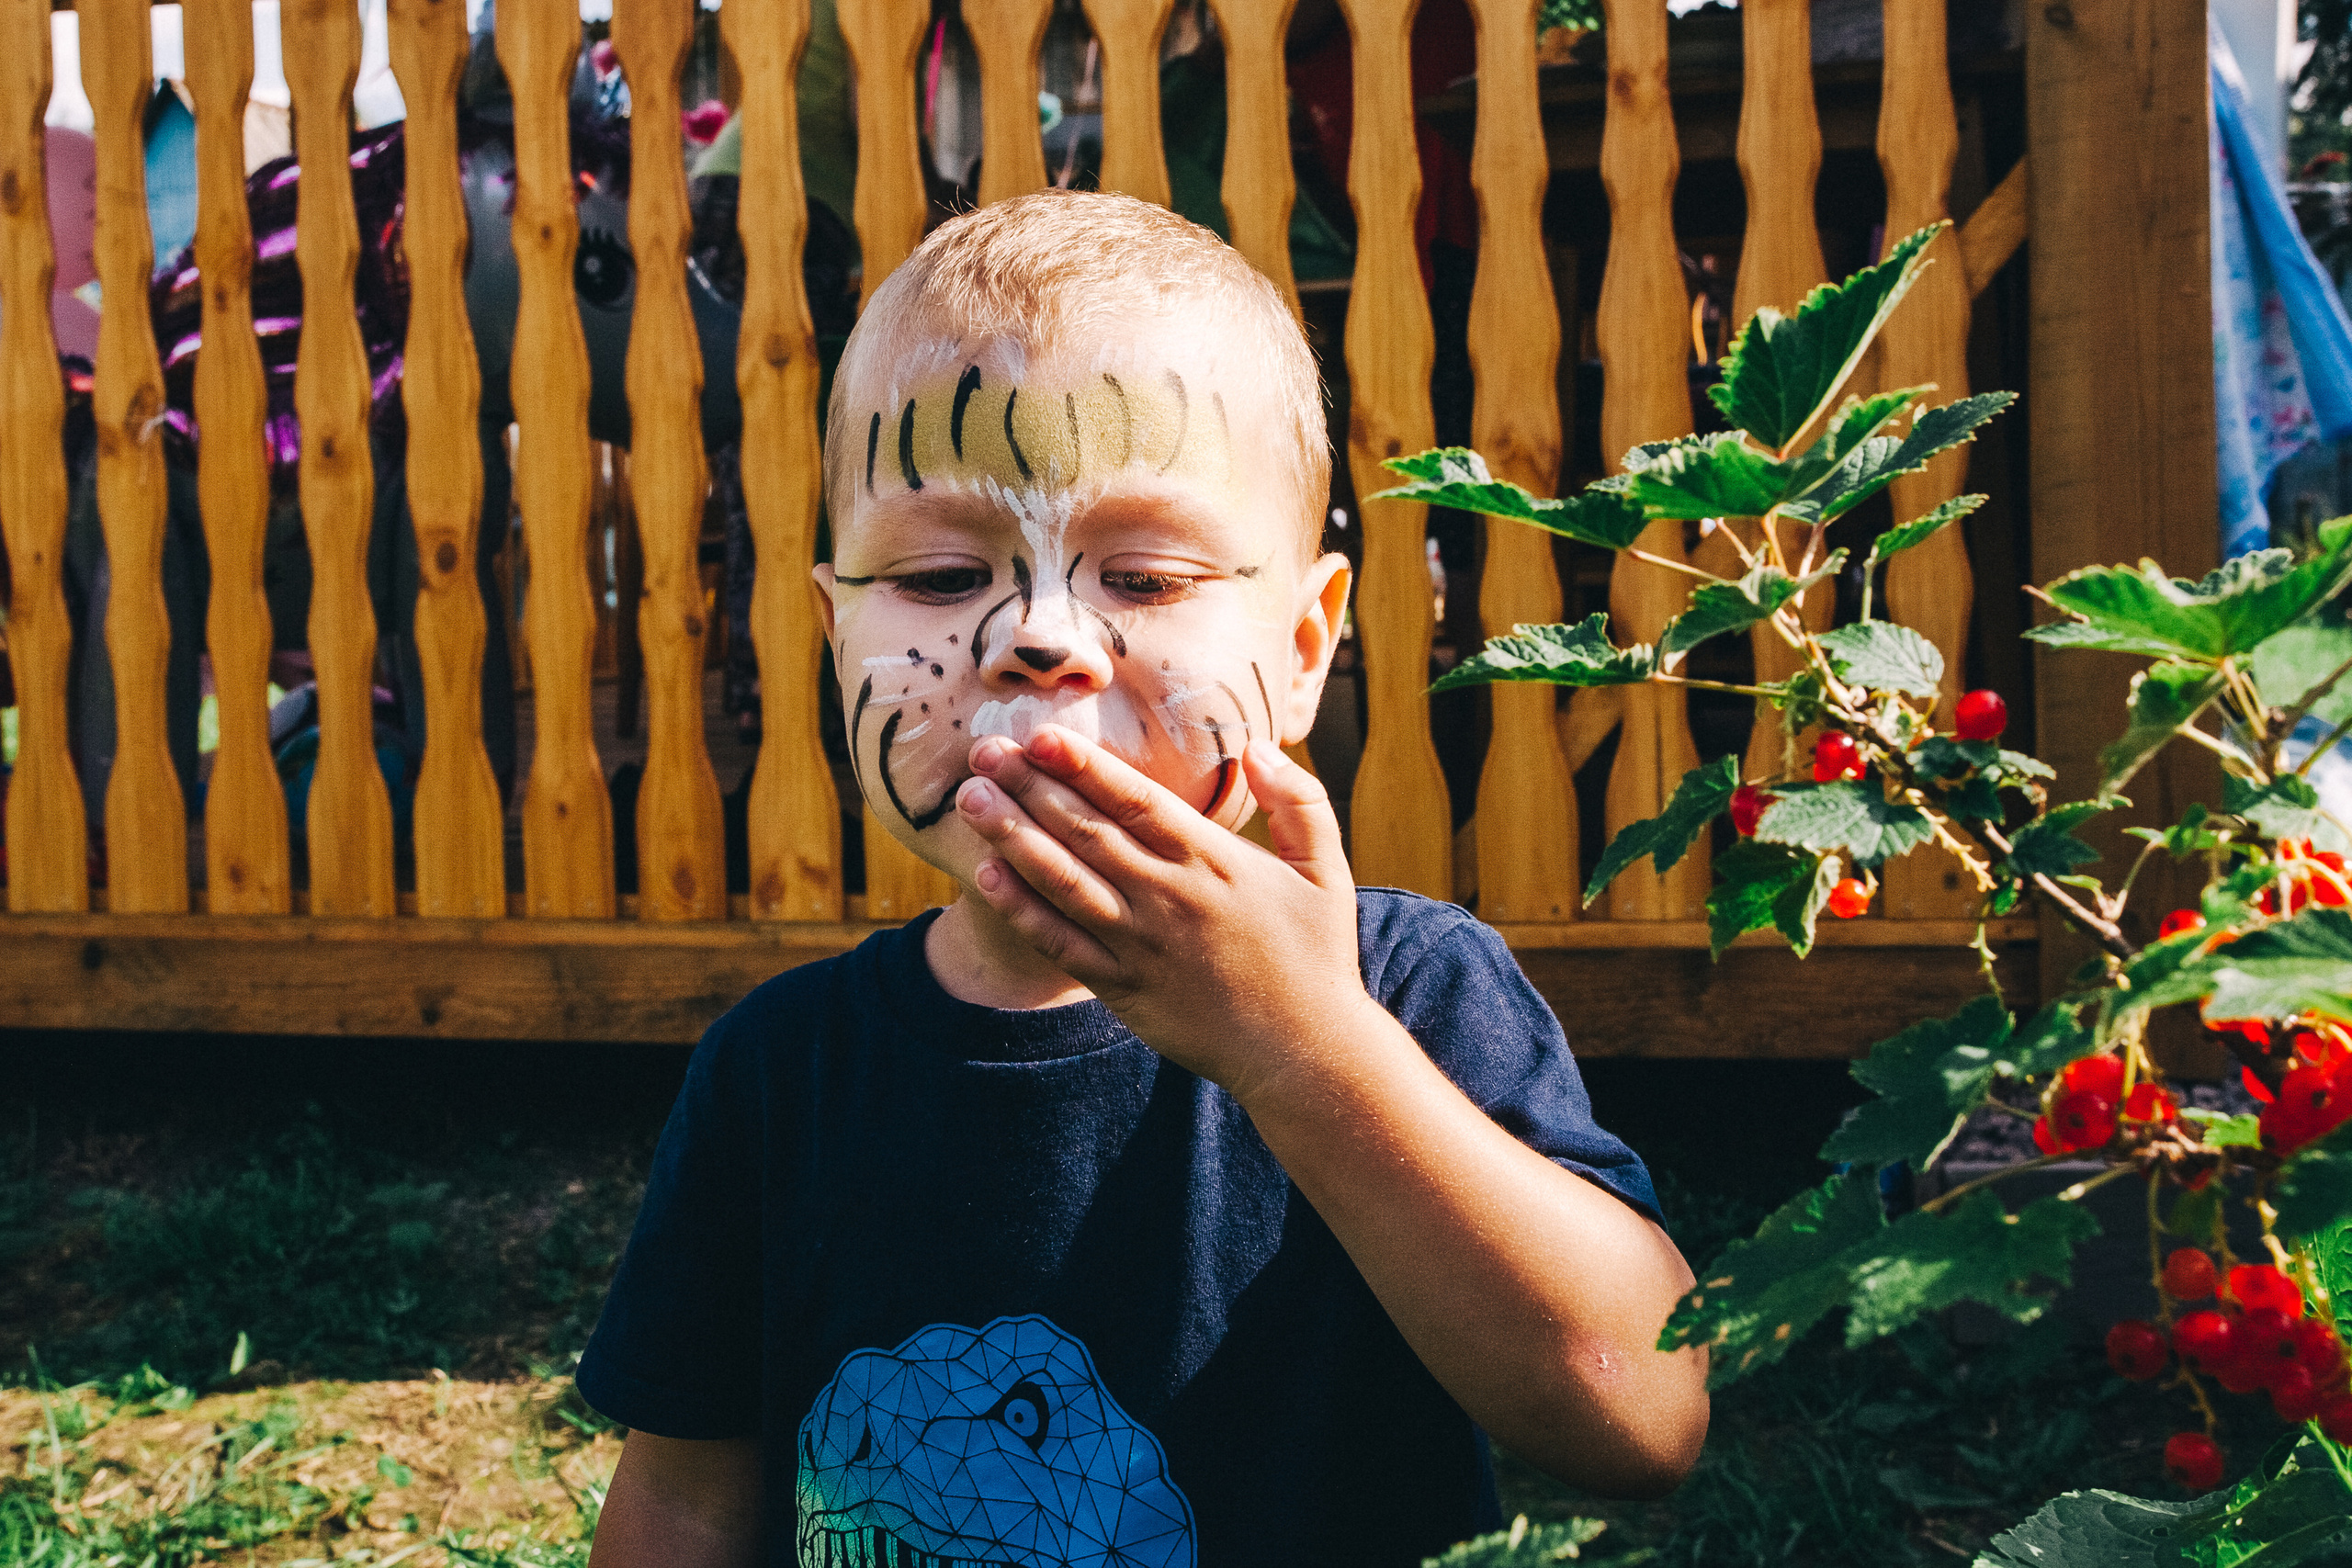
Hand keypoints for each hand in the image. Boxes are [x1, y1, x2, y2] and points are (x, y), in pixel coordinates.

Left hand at [953, 725, 1376, 1096]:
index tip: (1041, 736)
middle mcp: (1170, 897)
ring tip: (971, 800)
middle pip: (1086, 832)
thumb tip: (1257, 746)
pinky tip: (989, 876)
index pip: (1136, 801)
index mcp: (1215, 862)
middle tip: (984, 750)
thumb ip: (1298, 801)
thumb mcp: (1327, 869)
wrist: (1305, 1054)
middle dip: (1030, 787)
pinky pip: (1062, 944)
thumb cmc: (1318, 957)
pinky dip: (1022, 910)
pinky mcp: (1124, 989)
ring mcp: (1142, 945)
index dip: (1084, 766)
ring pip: (1064, 881)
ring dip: (1013, 837)